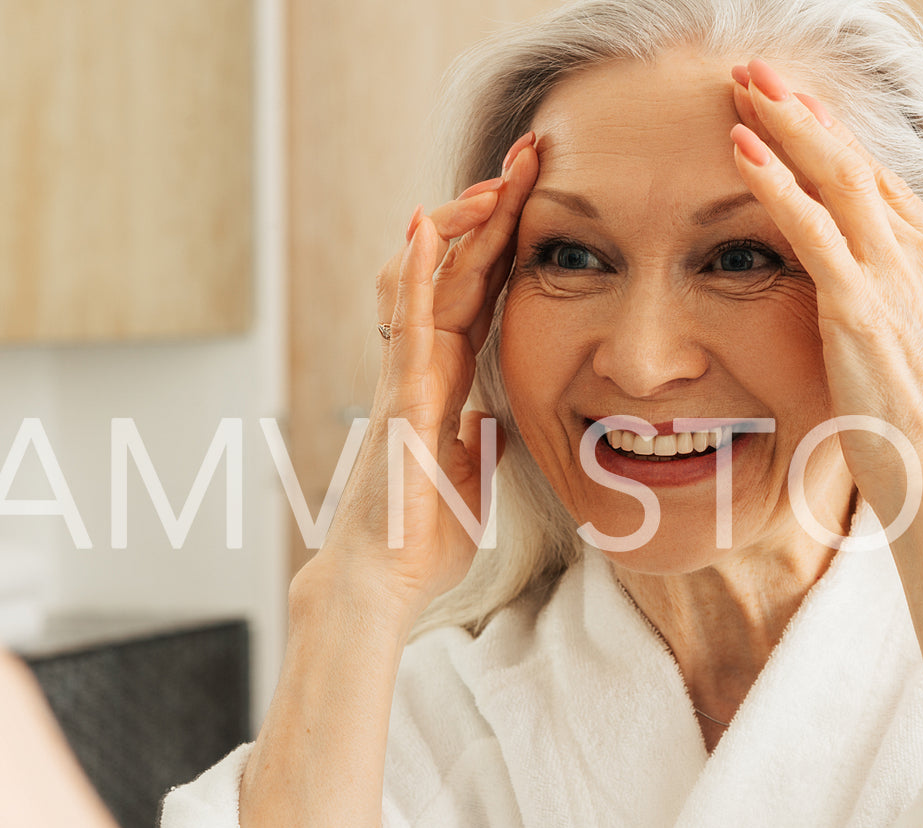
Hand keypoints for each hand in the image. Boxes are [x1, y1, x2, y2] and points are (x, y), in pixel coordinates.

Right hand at [296, 132, 539, 618]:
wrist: (384, 579)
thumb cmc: (421, 535)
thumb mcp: (472, 478)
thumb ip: (481, 442)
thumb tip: (492, 422)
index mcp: (444, 379)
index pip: (479, 291)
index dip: (505, 239)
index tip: (538, 192)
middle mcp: (422, 365)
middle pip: (458, 267)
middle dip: (492, 208)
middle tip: (530, 153)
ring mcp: (406, 375)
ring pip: (428, 277)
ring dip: (461, 223)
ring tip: (498, 177)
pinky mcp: (399, 397)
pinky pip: (407, 322)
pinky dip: (418, 272)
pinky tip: (429, 225)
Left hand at [727, 60, 922, 516]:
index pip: (891, 188)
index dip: (841, 143)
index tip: (802, 108)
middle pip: (862, 166)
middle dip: (807, 113)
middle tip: (760, 72)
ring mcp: (898, 282)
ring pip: (838, 179)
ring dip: (786, 125)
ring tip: (744, 86)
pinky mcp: (860, 309)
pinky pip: (811, 229)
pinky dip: (775, 183)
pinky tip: (742, 150)